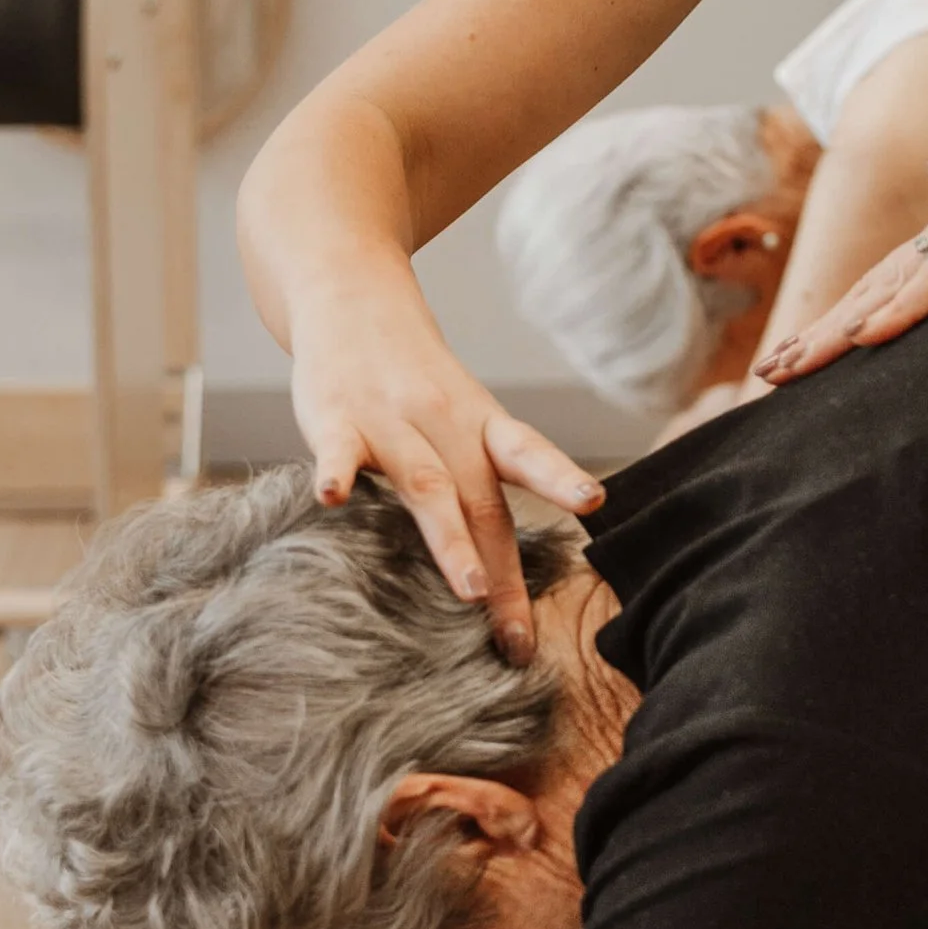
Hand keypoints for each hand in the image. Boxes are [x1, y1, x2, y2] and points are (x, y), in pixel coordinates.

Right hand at [294, 292, 601, 664]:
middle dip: (504, 572)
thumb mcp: (458, 412)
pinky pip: (337, 450)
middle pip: (481, 501)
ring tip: (472, 592)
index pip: (528, 456)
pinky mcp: (334, 416)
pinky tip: (332, 498)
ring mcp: (389, 420)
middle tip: (518, 637)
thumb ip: (477, 483)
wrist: (347, 290)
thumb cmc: (410, 372)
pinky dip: (336, 472)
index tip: (596, 505)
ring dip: (449, 540)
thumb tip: (503, 577)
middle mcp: (443, 423)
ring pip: (426, 485)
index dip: (561, 477)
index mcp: (479, 424)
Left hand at [757, 82, 927, 379]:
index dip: (842, 317)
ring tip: (789, 367)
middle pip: (869, 291)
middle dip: (818, 336)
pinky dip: (901, 310)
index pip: (885, 280)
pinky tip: (865, 338)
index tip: (803, 351)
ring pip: (888, 290)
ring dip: (836, 333)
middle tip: (769, 373)